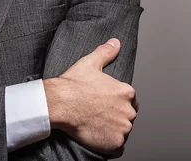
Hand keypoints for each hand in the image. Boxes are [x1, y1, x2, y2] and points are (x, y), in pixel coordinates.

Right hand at [44, 39, 137, 156]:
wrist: (60, 103)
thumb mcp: (90, 63)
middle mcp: (129, 111)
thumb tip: (115, 42)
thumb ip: (106, 52)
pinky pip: (117, 148)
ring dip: (112, 131)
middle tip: (98, 115)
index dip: (116, 103)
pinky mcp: (115, 143)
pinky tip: (97, 137)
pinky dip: (109, 145)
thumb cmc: (73, 84)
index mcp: (126, 92)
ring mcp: (123, 128)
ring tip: (96, 126)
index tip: (104, 104)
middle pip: (126, 117)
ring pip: (122, 132)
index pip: (129, 101)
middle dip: (115, 117)